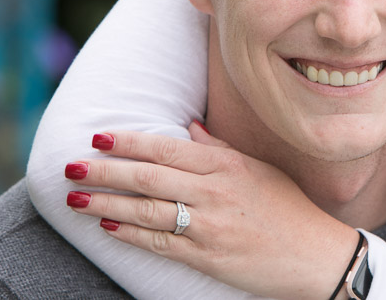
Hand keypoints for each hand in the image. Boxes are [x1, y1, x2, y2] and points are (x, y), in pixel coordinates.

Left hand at [63, 122, 359, 299]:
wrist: (314, 254)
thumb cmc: (288, 207)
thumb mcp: (258, 169)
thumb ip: (220, 149)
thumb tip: (188, 127)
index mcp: (227, 166)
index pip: (168, 149)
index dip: (130, 142)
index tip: (99, 136)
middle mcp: (215, 193)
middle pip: (148, 178)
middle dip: (105, 171)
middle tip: (71, 166)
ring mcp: (209, 226)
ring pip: (146, 212)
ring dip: (107, 204)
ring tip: (76, 199)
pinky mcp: (206, 257)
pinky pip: (159, 243)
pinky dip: (130, 234)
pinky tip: (108, 227)